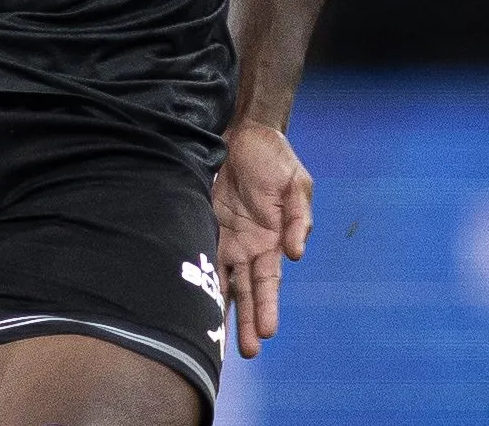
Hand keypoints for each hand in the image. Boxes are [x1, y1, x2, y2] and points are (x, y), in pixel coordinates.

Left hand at [215, 120, 312, 357]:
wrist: (244, 135)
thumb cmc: (276, 162)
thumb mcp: (297, 188)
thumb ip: (299, 221)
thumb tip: (296, 254)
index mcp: (272, 243)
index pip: (268, 284)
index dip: (267, 307)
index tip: (268, 333)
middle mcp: (247, 248)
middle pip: (244, 292)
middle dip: (245, 322)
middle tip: (244, 353)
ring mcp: (223, 239)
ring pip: (219, 282)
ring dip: (219, 310)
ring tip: (215, 343)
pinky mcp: (202, 224)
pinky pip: (198, 254)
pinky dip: (196, 277)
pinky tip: (189, 301)